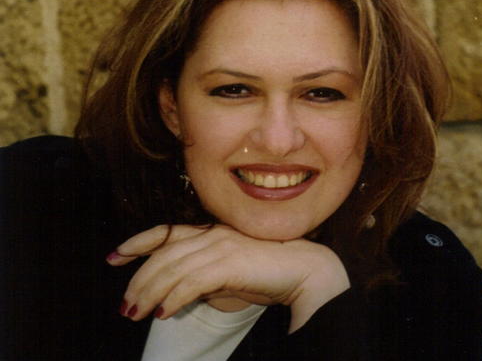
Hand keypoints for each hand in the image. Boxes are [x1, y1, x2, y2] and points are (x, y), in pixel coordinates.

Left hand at [107, 225, 349, 331]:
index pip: (165, 232)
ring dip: (149, 293)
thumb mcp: (226, 273)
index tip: (114, 257)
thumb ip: (201, 276)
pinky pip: (192, 280)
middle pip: (163, 255)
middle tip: (126, 306)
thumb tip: (173, 293)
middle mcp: (211, 234)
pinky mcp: (230, 262)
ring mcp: (221, 246)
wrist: (302, 270)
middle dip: (138, 280)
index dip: (137, 243)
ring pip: (172, 268)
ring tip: (136, 314)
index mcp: (209, 232)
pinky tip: (164, 312)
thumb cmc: (265, 273)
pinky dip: (174, 296)